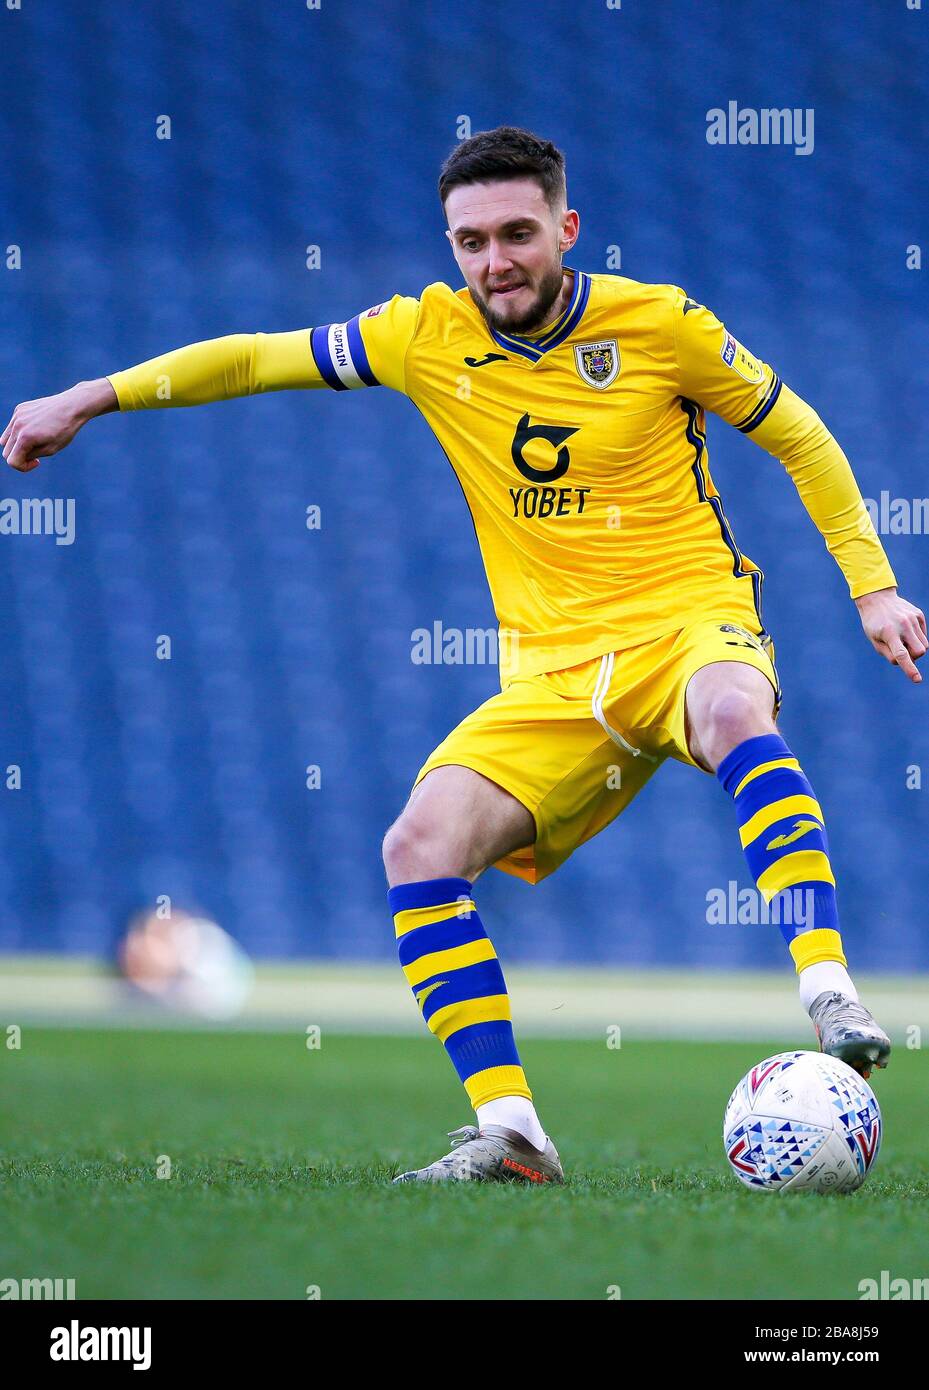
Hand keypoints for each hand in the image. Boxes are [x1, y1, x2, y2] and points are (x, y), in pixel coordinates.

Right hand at [1, 378, 116, 471]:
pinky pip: (12, 426)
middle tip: (36, 454)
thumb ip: (31, 455)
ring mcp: (17, 416)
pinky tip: (35, 429)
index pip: (12, 461)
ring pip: (5, 439)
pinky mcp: (19, 409)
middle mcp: (17, 426)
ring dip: (16, 445)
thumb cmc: (64, 430)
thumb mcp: (50, 449)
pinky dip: (19, 432)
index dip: (23, 467)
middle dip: (19, 457)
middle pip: (7, 451)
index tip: (37, 462)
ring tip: (33, 443)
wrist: (71, 406)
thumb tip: (19, 456)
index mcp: (25, 438)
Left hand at [855, 587, 927, 682]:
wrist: (877, 598)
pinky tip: (905, 630)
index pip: (902, 655)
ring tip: (903, 640)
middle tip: (902, 651)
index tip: (917, 680)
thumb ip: (889, 654)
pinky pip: (924, 634)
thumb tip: (906, 662)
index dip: (910, 669)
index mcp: (889, 633)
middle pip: (919, 651)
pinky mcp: (919, 615)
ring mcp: (913, 619)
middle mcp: (903, 625)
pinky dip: (917, 638)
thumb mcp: (874, 640)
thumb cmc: (873, 623)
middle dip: (914, 657)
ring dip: (916, 648)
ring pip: (925, 645)